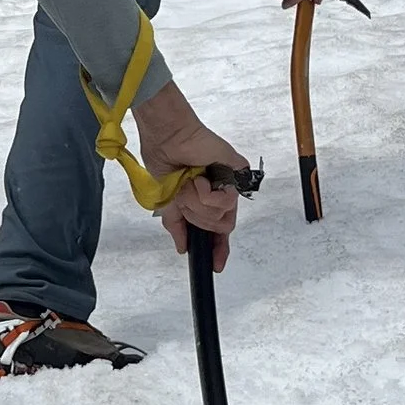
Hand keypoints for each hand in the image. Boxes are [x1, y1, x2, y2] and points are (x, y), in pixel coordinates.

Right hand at [129, 79, 246, 268]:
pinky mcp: (239, 172)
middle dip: (196, 215)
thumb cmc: (165, 161)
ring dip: (197, 202)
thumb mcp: (167, 201)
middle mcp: (221, 193)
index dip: (218, 249)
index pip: (218, 231)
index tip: (215, 265)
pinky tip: (200, 177)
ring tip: (190, 181)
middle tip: (185, 193)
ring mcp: (231, 183)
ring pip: (220, 217)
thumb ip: (176, 225)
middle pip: (218, 227)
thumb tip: (182, 247)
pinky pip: (227, 201)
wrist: (167, 139)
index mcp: (206, 200)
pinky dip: (206, 192)